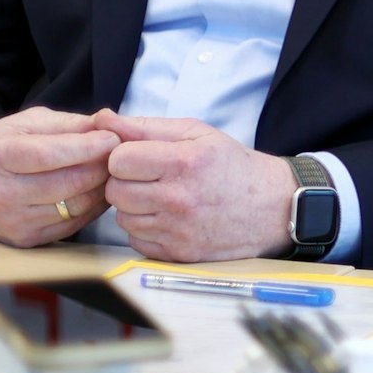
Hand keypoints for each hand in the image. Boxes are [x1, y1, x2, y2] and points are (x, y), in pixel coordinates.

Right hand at [0, 108, 120, 247]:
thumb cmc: (0, 148)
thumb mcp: (26, 123)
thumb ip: (68, 123)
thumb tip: (108, 124)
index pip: (49, 154)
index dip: (87, 147)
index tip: (112, 138)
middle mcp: (3, 192)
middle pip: (68, 183)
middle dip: (102, 166)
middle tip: (120, 154)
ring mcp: (14, 221)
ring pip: (76, 205)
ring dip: (102, 187)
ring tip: (112, 170)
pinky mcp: (26, 239)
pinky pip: (73, 223)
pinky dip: (93, 206)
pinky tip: (97, 190)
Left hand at [95, 109, 296, 262]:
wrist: (271, 207)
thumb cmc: (230, 164)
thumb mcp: (196, 133)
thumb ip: (146, 126)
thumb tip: (102, 118)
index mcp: (184, 162)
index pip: (119, 160)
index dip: (125, 155)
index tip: (141, 156)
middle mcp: (178, 199)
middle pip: (115, 191)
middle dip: (126, 181)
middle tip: (149, 177)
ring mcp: (177, 230)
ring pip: (122, 218)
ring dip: (134, 206)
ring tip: (161, 196)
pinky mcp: (177, 254)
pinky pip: (136, 240)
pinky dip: (145, 229)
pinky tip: (167, 217)